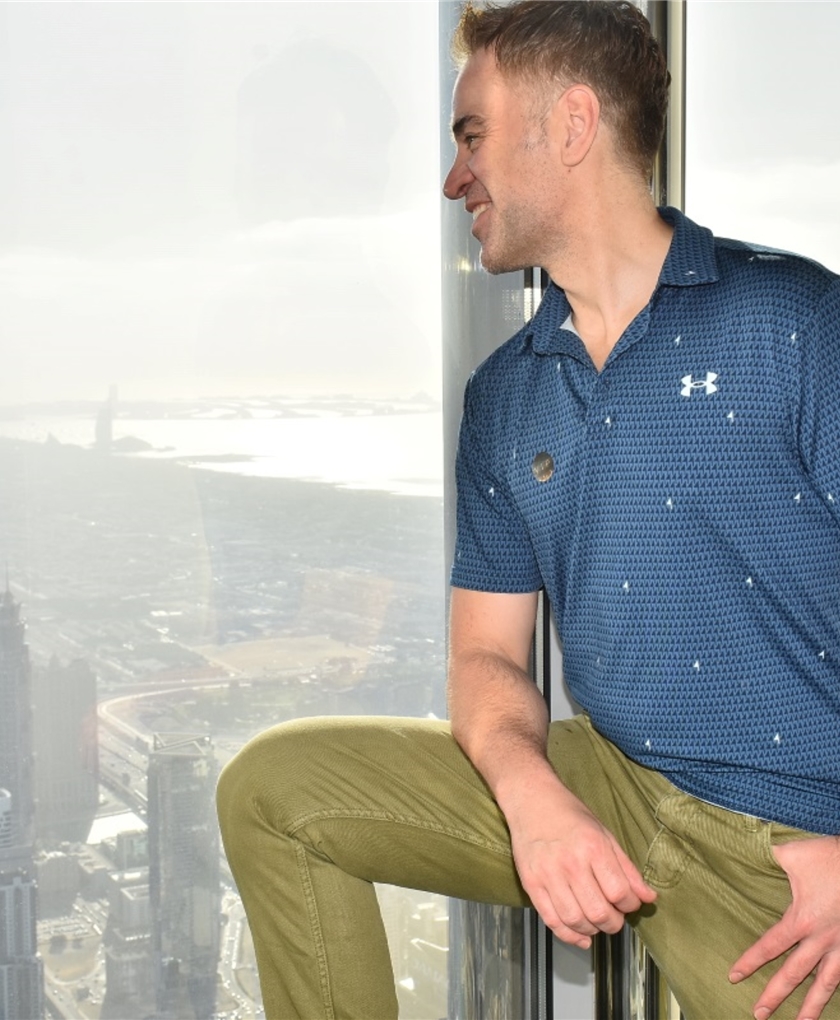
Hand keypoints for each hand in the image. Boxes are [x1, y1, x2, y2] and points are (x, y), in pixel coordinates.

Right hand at [506, 777, 656, 947]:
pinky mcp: (531, 884)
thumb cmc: (569, 815)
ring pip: (577, 921)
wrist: (531, 801)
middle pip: (599, 913)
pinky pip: (552, 921)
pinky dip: (569, 936)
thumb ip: (627, 868)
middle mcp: (570, 864)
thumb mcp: (604, 834)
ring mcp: (548, 875)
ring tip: (597, 921)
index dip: (630, 905)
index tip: (629, 903)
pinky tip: (581, 936)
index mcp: (593, 848)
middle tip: (615, 916)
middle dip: (614, 923)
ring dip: (593, 930)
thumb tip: (648, 896)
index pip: (620, 893)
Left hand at [730, 835, 839, 1019]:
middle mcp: (822, 940)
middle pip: (794, 974)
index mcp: (802, 920)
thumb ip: (770, 857)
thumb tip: (749, 848)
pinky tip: (833, 999)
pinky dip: (839, 990)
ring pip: (827, 985)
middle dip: (775, 995)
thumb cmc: (830, 858)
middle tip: (759, 1014)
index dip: (750, 962)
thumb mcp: (793, 854)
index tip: (734, 976)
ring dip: (812, 1006)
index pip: (769, 946)